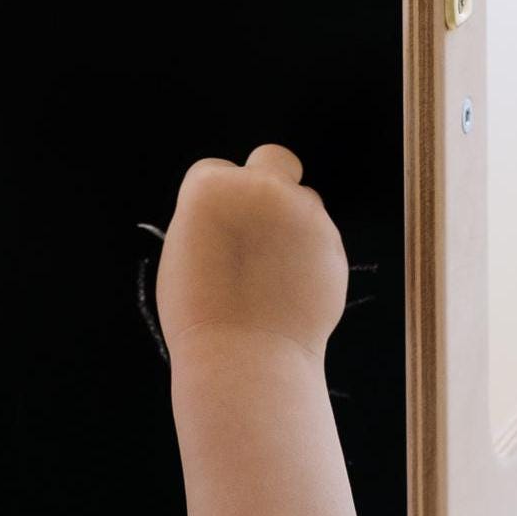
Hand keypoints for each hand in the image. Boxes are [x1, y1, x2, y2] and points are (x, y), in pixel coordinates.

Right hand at [154, 145, 348, 360]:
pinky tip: (289, 287)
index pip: (215, 170)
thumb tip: (236, 210)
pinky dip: (309, 256)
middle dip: (268, 180)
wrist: (244, 356)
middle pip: (273, 159)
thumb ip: (212, 218)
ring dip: (291, 223)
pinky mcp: (333, 244)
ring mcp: (304, 215)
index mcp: (211, 188)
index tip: (214, 229)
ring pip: (305, 199)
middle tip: (256, 222)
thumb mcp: (183, 252)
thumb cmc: (200, 313)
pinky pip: (321, 238)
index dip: (214, 200)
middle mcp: (261, 189)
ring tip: (270, 271)